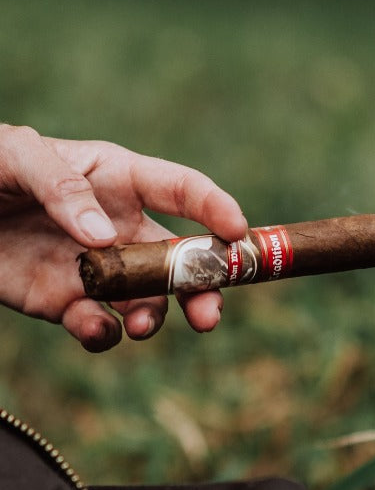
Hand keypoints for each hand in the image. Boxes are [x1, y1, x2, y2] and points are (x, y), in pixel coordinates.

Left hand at [0, 124, 247, 351]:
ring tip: (141, 325)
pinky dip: (104, 333)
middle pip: (183, 259)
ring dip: (156, 315)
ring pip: (150, 300)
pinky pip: (100, 325)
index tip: (238, 235)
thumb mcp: (17, 156)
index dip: (218, 210)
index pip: (184, 191)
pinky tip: (94, 328)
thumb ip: (63, 188)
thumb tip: (104, 237)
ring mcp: (99, 269)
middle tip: (209, 313)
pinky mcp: (67, 303)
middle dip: (205, 287)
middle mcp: (120, 226)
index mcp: (120, 179)